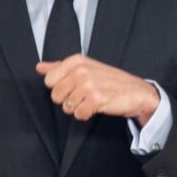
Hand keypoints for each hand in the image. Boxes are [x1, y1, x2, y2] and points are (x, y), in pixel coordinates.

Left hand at [36, 54, 159, 125]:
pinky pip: (79, 114)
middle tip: (84, 97)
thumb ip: (60, 68)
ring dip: (79, 108)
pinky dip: (86, 115)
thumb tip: (40, 67)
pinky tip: (95, 108)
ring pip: (67, 107)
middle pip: (56, 96)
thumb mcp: (85, 68)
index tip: (74, 87)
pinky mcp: (96, 100)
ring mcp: (88, 85)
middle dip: (68, 100)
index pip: (49, 80)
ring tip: (91, 102)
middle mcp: (81, 71)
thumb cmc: (111, 81)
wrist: (136, 92)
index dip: (60, 88)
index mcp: (76, 61)